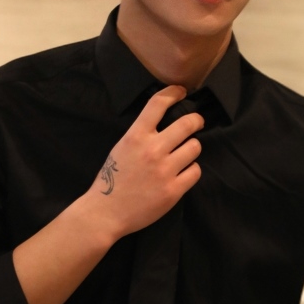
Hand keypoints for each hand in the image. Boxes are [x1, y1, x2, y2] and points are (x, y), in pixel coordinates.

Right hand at [86, 85, 203, 239]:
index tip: (181, 91)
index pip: (158, 104)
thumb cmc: (112, 179)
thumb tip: (164, 123)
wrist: (106, 212)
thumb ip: (141, 134)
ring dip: (191, 149)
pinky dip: (191, 171)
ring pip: (195, 147)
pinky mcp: (173, 190)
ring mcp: (164, 170)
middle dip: (196, 120)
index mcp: (136, 136)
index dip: (173, 93)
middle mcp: (152, 149)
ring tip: (184, 155)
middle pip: (187, 123)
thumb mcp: (122, 147)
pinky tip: (182, 174)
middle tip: (197, 123)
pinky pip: (195, 171)